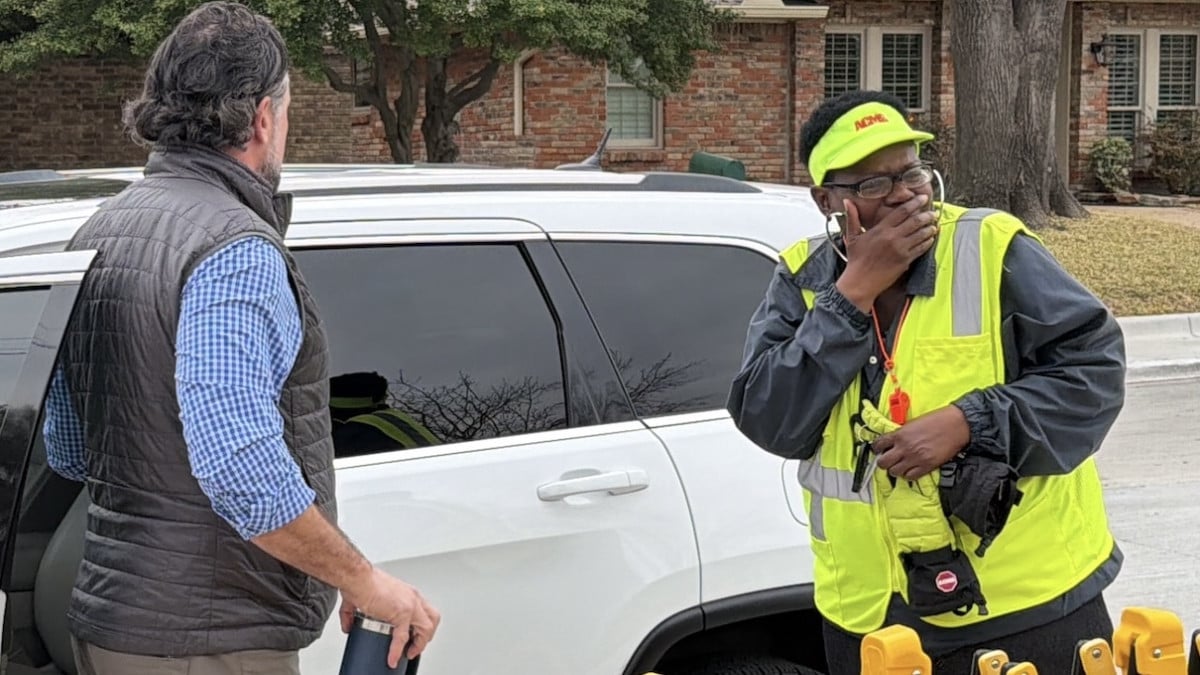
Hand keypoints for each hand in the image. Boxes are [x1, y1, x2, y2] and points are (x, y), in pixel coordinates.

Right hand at [341, 566, 440, 665]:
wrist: (357, 578)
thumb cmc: (361, 582)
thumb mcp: (362, 598)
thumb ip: (353, 612)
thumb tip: (348, 625)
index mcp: (406, 593)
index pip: (423, 611)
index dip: (420, 626)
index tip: (412, 636)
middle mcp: (412, 598)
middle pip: (432, 618)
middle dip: (426, 635)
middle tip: (416, 645)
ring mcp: (410, 605)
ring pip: (427, 628)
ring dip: (420, 644)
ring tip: (409, 653)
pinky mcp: (402, 613)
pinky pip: (403, 637)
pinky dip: (397, 651)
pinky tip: (392, 658)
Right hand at [836, 195, 938, 311]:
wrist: (860, 282)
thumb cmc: (856, 261)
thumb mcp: (852, 236)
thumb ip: (852, 217)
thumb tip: (847, 202)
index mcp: (881, 229)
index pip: (902, 212)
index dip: (915, 203)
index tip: (922, 198)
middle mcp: (892, 237)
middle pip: (915, 221)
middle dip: (927, 215)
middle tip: (933, 212)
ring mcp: (901, 249)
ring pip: (921, 234)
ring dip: (930, 228)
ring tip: (934, 224)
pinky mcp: (905, 261)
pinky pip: (921, 248)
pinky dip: (928, 242)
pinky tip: (931, 238)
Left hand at [872, 405, 970, 480]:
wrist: (956, 425)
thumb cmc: (937, 420)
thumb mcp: (913, 423)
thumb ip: (901, 434)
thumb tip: (893, 442)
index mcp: (900, 434)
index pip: (878, 445)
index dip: (876, 448)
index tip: (879, 450)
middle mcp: (905, 448)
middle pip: (883, 463)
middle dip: (883, 462)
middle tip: (888, 460)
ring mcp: (915, 458)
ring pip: (894, 472)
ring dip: (895, 469)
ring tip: (900, 465)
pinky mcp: (926, 466)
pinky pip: (910, 477)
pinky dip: (908, 475)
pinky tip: (910, 469)